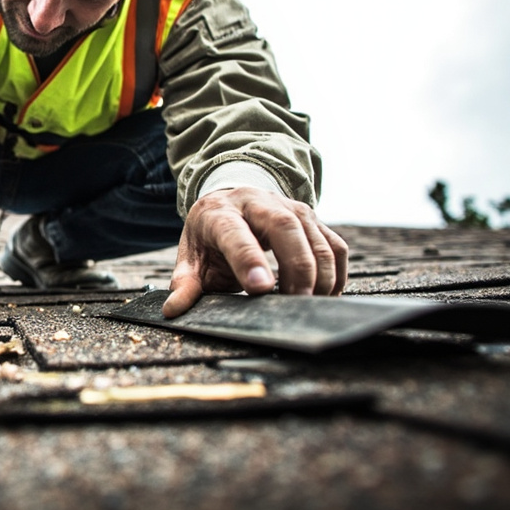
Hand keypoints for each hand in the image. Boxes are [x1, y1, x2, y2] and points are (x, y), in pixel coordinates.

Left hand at [162, 187, 347, 317]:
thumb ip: (184, 283)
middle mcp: (258, 203)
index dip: (249, 259)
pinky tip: (325, 295)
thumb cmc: (210, 235)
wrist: (230, 200)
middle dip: (296, 266)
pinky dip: (336, 273)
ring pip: (315, 236)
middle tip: (295, 301)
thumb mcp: (191, 256)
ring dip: (319, 274)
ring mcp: (290, 208)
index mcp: (220, 212)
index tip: (260, 288)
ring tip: (309, 304)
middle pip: (285, 226)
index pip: (236, 232)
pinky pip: (335, 245)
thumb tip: (173, 309)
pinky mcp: (313, 220)